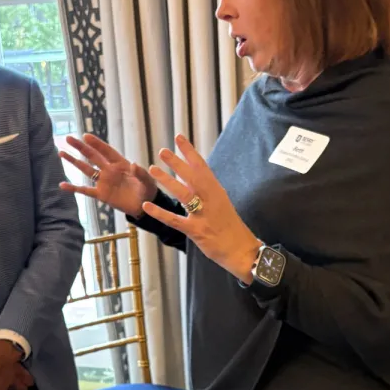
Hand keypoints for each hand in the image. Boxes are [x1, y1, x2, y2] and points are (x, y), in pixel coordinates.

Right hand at [59, 134, 156, 218]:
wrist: (145, 206)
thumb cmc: (148, 190)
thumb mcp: (148, 181)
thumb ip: (141, 173)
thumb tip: (134, 164)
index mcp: (121, 164)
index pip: (106, 151)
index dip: (97, 143)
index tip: (86, 136)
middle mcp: (109, 170)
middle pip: (92, 156)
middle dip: (81, 147)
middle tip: (68, 138)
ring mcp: (104, 182)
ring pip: (86, 169)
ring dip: (74, 161)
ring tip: (61, 153)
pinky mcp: (101, 194)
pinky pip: (85, 190)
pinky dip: (74, 188)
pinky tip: (62, 185)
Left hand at [144, 135, 260, 282]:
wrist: (242, 251)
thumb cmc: (231, 228)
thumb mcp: (222, 204)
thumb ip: (207, 191)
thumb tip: (193, 177)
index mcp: (217, 192)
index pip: (202, 167)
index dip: (190, 152)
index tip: (179, 138)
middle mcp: (211, 200)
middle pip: (192, 177)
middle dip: (177, 162)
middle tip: (163, 150)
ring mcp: (204, 215)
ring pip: (183, 194)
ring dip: (167, 181)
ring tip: (153, 169)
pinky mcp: (196, 231)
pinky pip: (175, 220)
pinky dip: (160, 213)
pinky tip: (147, 206)